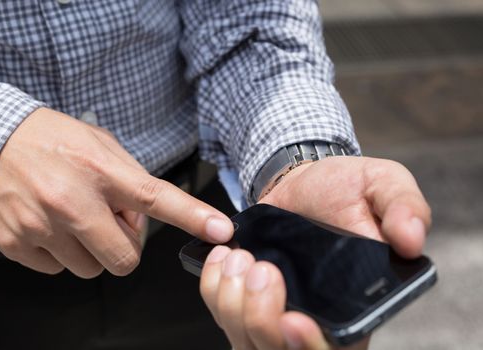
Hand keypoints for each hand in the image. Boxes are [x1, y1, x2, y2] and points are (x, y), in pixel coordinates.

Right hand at [0, 107, 232, 277]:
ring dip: (91, 250)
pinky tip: (50, 225)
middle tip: (108, 222)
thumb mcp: (100, 145)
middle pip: (125, 258)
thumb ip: (131, 179)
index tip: (220, 229)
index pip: (156, 198)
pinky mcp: (17, 242)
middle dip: (124, 247)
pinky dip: (60, 253)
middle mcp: (72, 201)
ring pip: (91, 269)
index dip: (193, 216)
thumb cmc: (51, 141)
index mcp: (100, 171)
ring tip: (75, 219)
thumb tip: (145, 216)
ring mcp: (42, 225)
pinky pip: (57, 270)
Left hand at [200, 156, 429, 348]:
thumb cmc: (345, 187)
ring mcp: (276, 310)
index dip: (311, 346)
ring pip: (246, 340)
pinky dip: (213, 288)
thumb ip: (404, 207)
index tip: (293, 319)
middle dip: (261, 319)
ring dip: (233, 302)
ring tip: (239, 258)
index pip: (335, 349)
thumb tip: (411, 239)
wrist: (304, 180)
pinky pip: (221, 312)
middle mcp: (315, 317)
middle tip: (261, 270)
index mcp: (355, 303)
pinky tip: (223, 258)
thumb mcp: (383, 184)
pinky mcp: (247, 299)